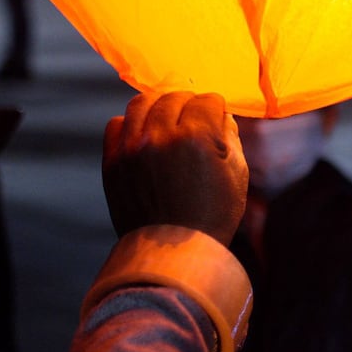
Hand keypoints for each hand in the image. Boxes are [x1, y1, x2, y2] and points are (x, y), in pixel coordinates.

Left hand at [102, 92, 248, 245]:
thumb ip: (230, 136)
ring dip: (159, 106)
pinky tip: (144, 136)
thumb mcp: (237, 175)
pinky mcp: (113, 161)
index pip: (208, 100)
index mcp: (197, 138)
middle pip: (175, 96)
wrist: (173, 254)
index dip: (217, 108)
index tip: (217, 116)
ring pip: (142, 102)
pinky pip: (117, 123)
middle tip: (194, 119)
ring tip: (167, 120)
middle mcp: (162, 136)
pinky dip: (132, 124)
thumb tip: (219, 115)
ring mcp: (133, 148)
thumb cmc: (212, 216)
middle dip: (190, 104)